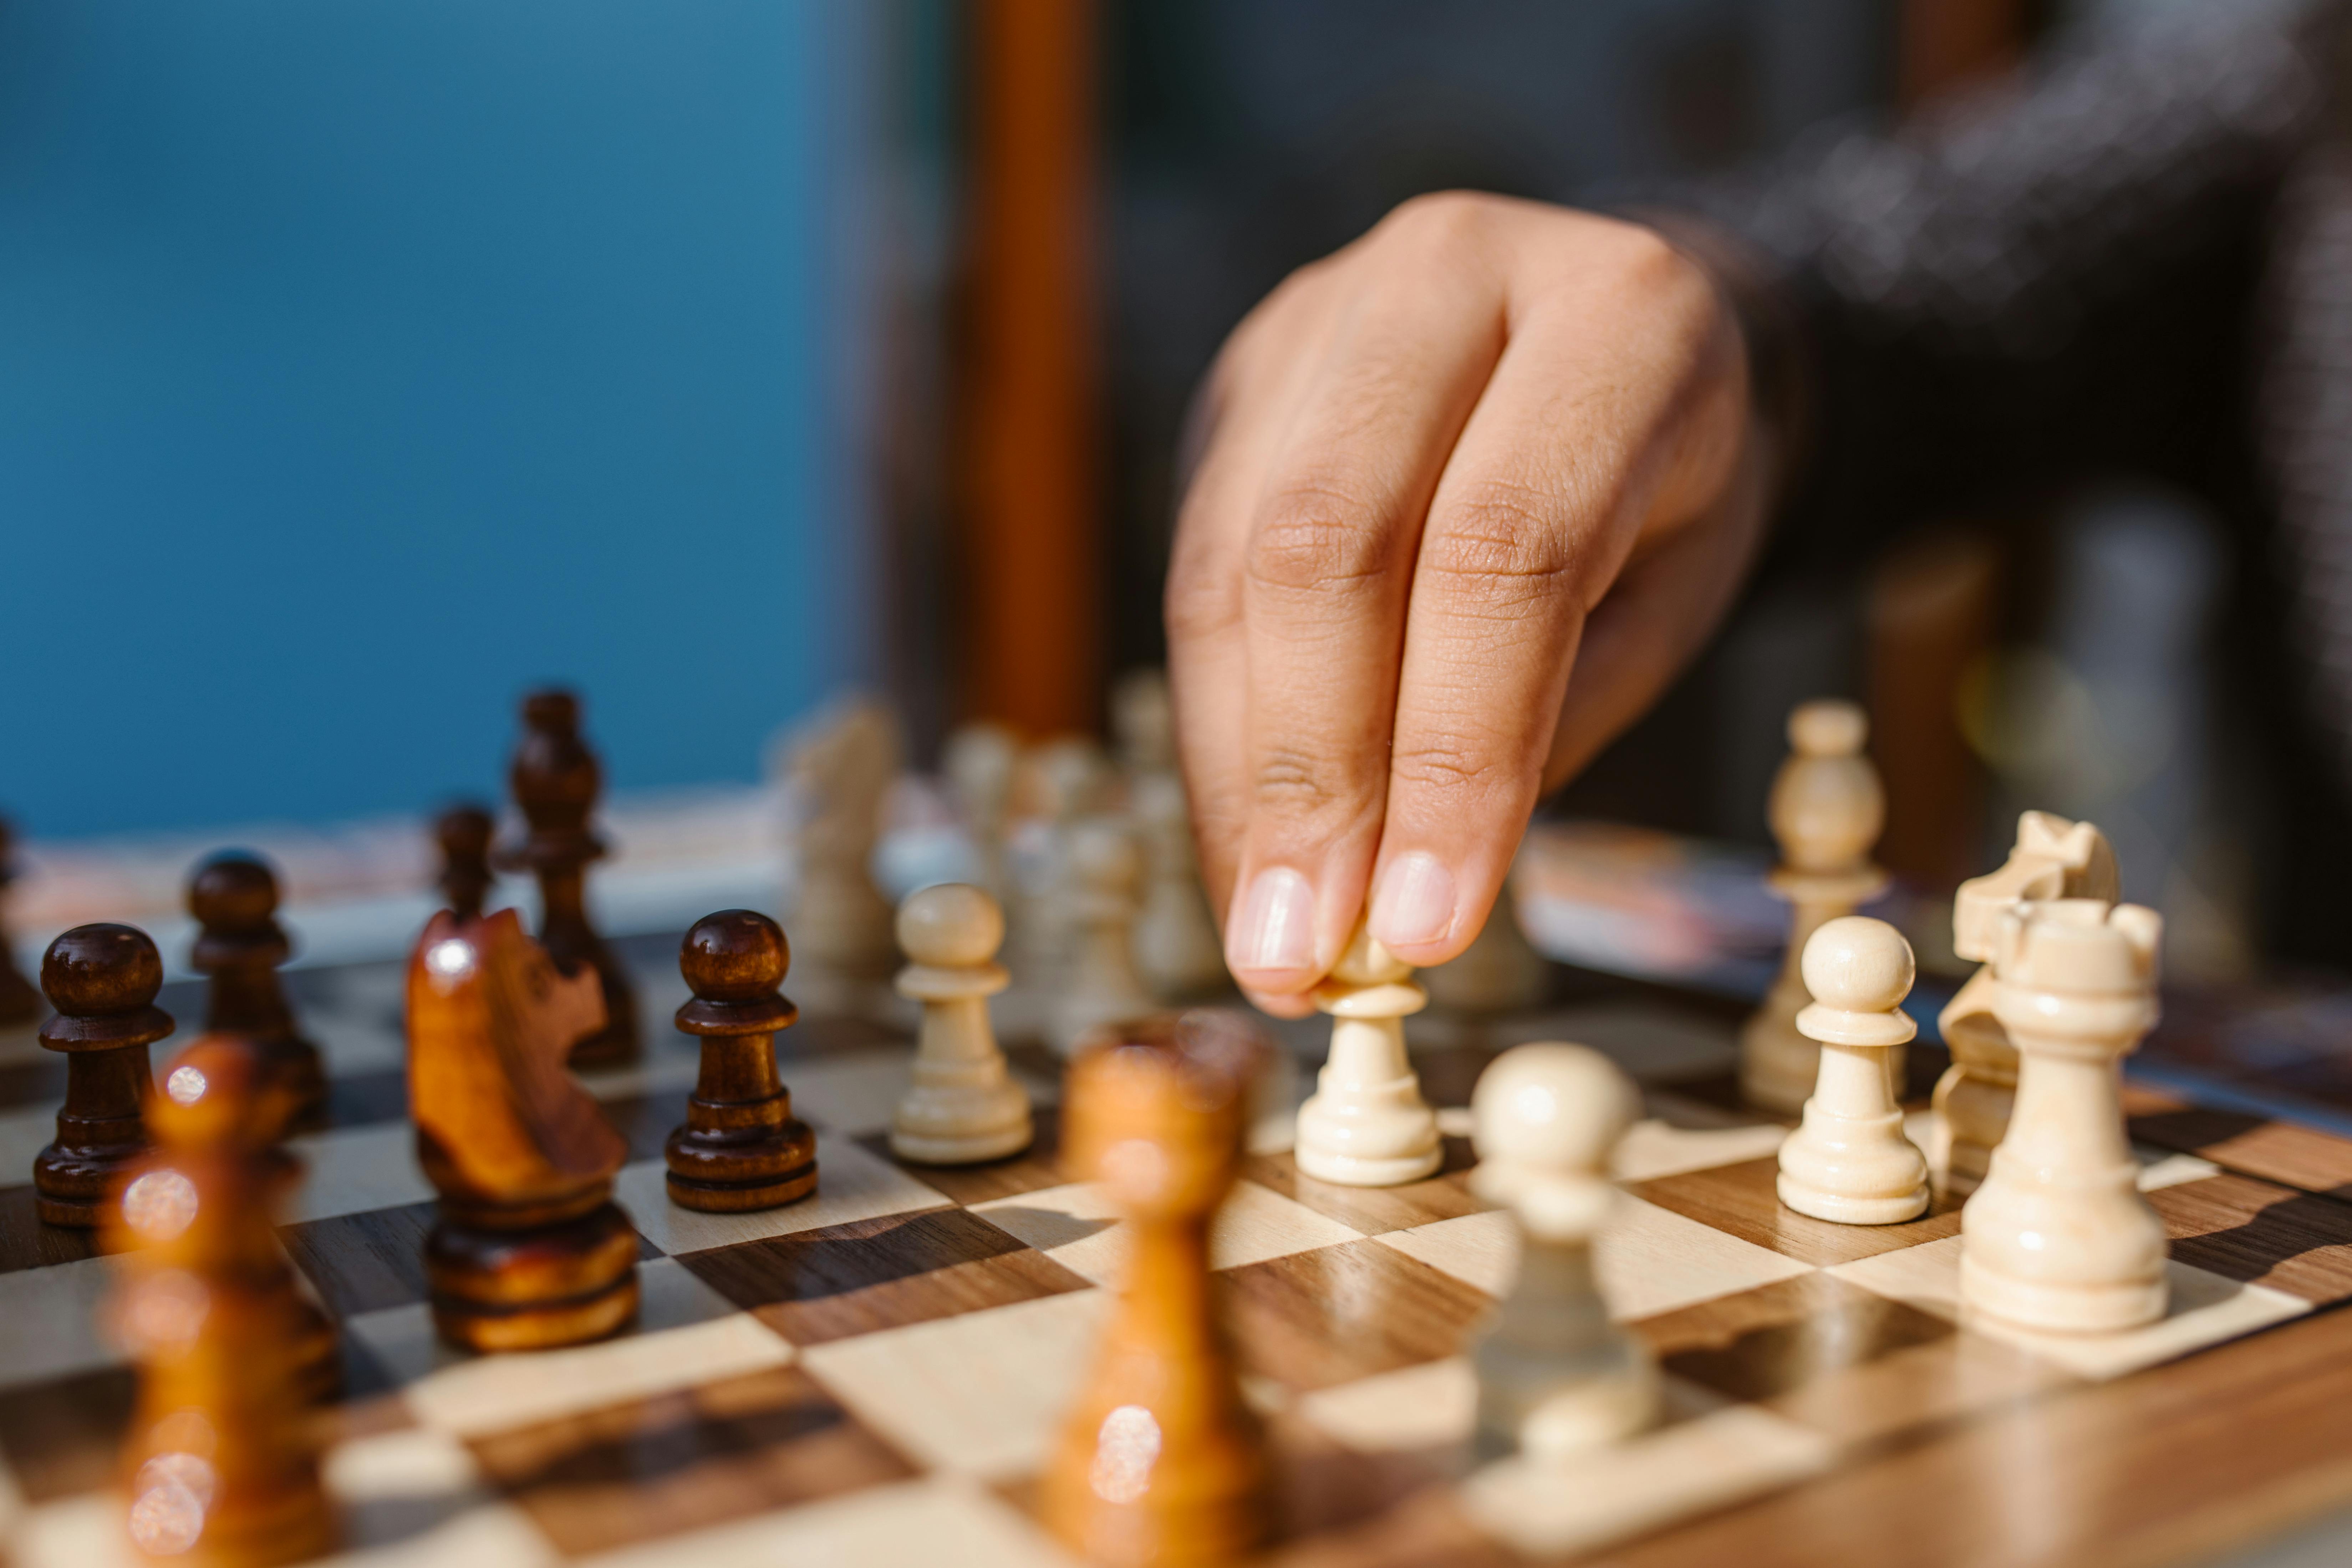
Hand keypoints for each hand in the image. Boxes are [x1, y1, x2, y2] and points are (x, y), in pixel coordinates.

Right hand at [1166, 192, 1769, 1016]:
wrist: (1614, 334)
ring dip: (1242, 772)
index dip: (1454, 753)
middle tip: (1304, 951)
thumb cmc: (1665, 490)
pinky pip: (1193, 568)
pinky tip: (1242, 839)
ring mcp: (1321, 314)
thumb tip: (1396, 905)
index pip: (1501, 550)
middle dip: (1312, 774)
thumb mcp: (1668, 594)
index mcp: (1613, 312)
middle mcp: (1447, 273)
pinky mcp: (1241, 378)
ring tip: (1266, 926)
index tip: (1427, 928)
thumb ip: (1545, 721)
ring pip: (1234, 561)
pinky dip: (1219, 727)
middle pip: (1329, 543)